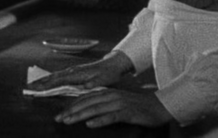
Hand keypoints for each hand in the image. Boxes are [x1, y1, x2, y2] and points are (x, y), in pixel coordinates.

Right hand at [26, 51, 132, 90]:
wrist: (112, 65)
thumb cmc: (108, 74)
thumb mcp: (104, 80)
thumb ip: (94, 83)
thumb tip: (86, 85)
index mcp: (77, 74)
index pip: (59, 80)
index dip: (47, 85)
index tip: (37, 89)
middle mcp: (72, 71)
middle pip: (53, 77)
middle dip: (40, 82)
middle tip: (28, 87)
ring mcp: (72, 71)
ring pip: (54, 76)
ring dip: (43, 80)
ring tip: (33, 85)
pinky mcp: (73, 72)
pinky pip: (58, 76)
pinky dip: (50, 79)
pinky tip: (46, 82)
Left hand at [55, 88, 172, 127]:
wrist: (158, 106)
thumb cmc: (136, 107)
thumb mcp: (117, 103)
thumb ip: (103, 105)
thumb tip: (88, 113)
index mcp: (107, 93)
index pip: (85, 99)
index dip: (71, 106)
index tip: (59, 115)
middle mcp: (111, 96)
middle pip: (87, 103)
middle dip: (71, 111)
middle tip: (58, 119)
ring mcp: (119, 103)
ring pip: (96, 109)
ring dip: (80, 115)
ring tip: (68, 121)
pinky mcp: (127, 112)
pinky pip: (111, 116)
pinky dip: (100, 120)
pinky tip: (90, 124)